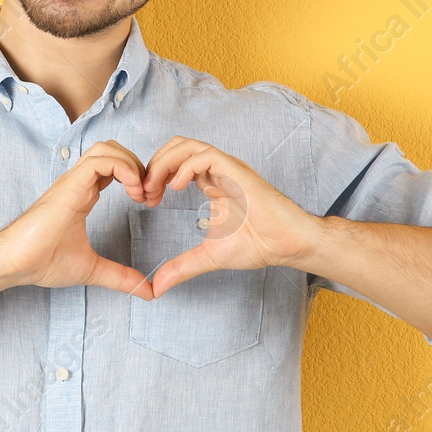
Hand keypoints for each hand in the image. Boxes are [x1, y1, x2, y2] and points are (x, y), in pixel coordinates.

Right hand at [0, 140, 154, 300]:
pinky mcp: (70, 184)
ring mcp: (73, 181)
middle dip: (138, 166)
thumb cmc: (43, 261)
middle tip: (148, 195)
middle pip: (113, 149)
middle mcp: (79, 183)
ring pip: (107, 148)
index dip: (136, 177)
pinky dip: (123, 168)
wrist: (16, 262)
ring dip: (131, 164)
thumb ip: (120, 277)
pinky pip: (100, 160)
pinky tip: (132, 191)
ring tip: (140, 192)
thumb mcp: (93, 269)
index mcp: (83, 195)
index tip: (147, 202)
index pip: (113, 167)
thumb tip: (148, 291)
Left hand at [135, 136, 322, 297]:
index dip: (155, 176)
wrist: (288, 245)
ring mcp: (228, 170)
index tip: (144, 199)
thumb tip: (157, 286)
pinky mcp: (237, 172)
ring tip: (155, 187)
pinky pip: (207, 156)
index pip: (175, 163)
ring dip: (165, 162)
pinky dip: (186, 166)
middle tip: (143, 192)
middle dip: (154, 164)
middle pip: (177, 147)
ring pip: (189, 145)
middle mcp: (217, 172)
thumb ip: (182, 267)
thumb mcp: (208, 256)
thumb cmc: (258, 245)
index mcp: (211, 184)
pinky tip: (176, 187)